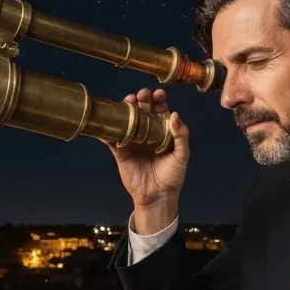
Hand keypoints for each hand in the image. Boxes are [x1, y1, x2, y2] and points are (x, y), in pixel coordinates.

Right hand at [106, 88, 188, 230]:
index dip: (159, 100)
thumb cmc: (173, 175)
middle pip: (142, 110)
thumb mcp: (182, 155)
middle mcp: (147, 132)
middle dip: (142, 100)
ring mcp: (132, 140)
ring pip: (127, 120)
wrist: (158, 195)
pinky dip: (108, 130)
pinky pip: (112, 138)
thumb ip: (181, 135)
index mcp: (163, 130)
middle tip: (142, 96)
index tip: (159, 94)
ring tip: (128, 102)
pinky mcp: (120, 151)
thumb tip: (175, 115)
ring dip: (126, 109)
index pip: (160, 110)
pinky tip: (107, 121)